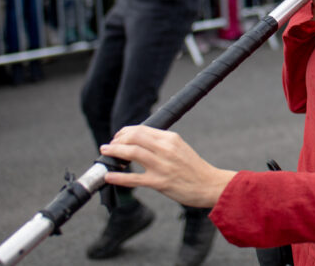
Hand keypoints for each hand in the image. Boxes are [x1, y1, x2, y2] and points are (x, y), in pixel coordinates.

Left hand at [101, 125, 234, 207]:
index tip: (118, 136)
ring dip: (115, 152)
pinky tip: (109, 176)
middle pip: (135, 137)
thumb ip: (162, 144)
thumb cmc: (194, 168)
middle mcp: (166, 149)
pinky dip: (119, 177)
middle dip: (118, 140)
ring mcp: (162, 166)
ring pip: (132, 153)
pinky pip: (135, 178)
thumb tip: (140, 142)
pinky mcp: (160, 183)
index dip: (125, 132)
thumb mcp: (180, 148)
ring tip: (105, 153)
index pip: (142, 129)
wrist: (209, 184)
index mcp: (171, 138)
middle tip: (109, 145)